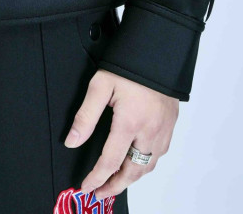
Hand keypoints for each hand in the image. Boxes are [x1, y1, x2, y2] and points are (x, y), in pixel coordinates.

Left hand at [64, 69, 178, 200]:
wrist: (158, 49)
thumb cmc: (129, 65)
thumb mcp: (100, 85)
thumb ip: (85, 116)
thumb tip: (72, 141)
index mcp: (130, 124)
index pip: (110, 162)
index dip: (96, 178)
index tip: (86, 187)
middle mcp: (150, 132)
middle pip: (132, 172)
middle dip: (115, 186)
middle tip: (101, 193)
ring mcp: (163, 130)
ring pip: (148, 166)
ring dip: (132, 178)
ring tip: (117, 182)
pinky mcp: (171, 125)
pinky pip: (159, 155)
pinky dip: (146, 165)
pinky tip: (137, 163)